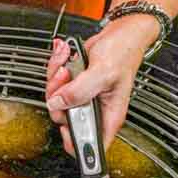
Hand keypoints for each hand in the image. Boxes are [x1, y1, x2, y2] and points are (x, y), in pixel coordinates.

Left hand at [45, 14, 157, 154]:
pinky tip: (67, 56)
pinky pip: (54, 82)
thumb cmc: (123, 52)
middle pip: (63, 119)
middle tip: (67, 78)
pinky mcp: (72, 84)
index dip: (74, 142)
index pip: (90, 145)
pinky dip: (56, 66)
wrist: (120, 33)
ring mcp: (81, 97)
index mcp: (108, 115)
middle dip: (58, 96)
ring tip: (69, 63)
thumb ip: (80, 91)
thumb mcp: (103, 72)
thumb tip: (58, 103)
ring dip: (56, 77)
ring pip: (55, 99)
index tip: (66, 126)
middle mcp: (93, 109)